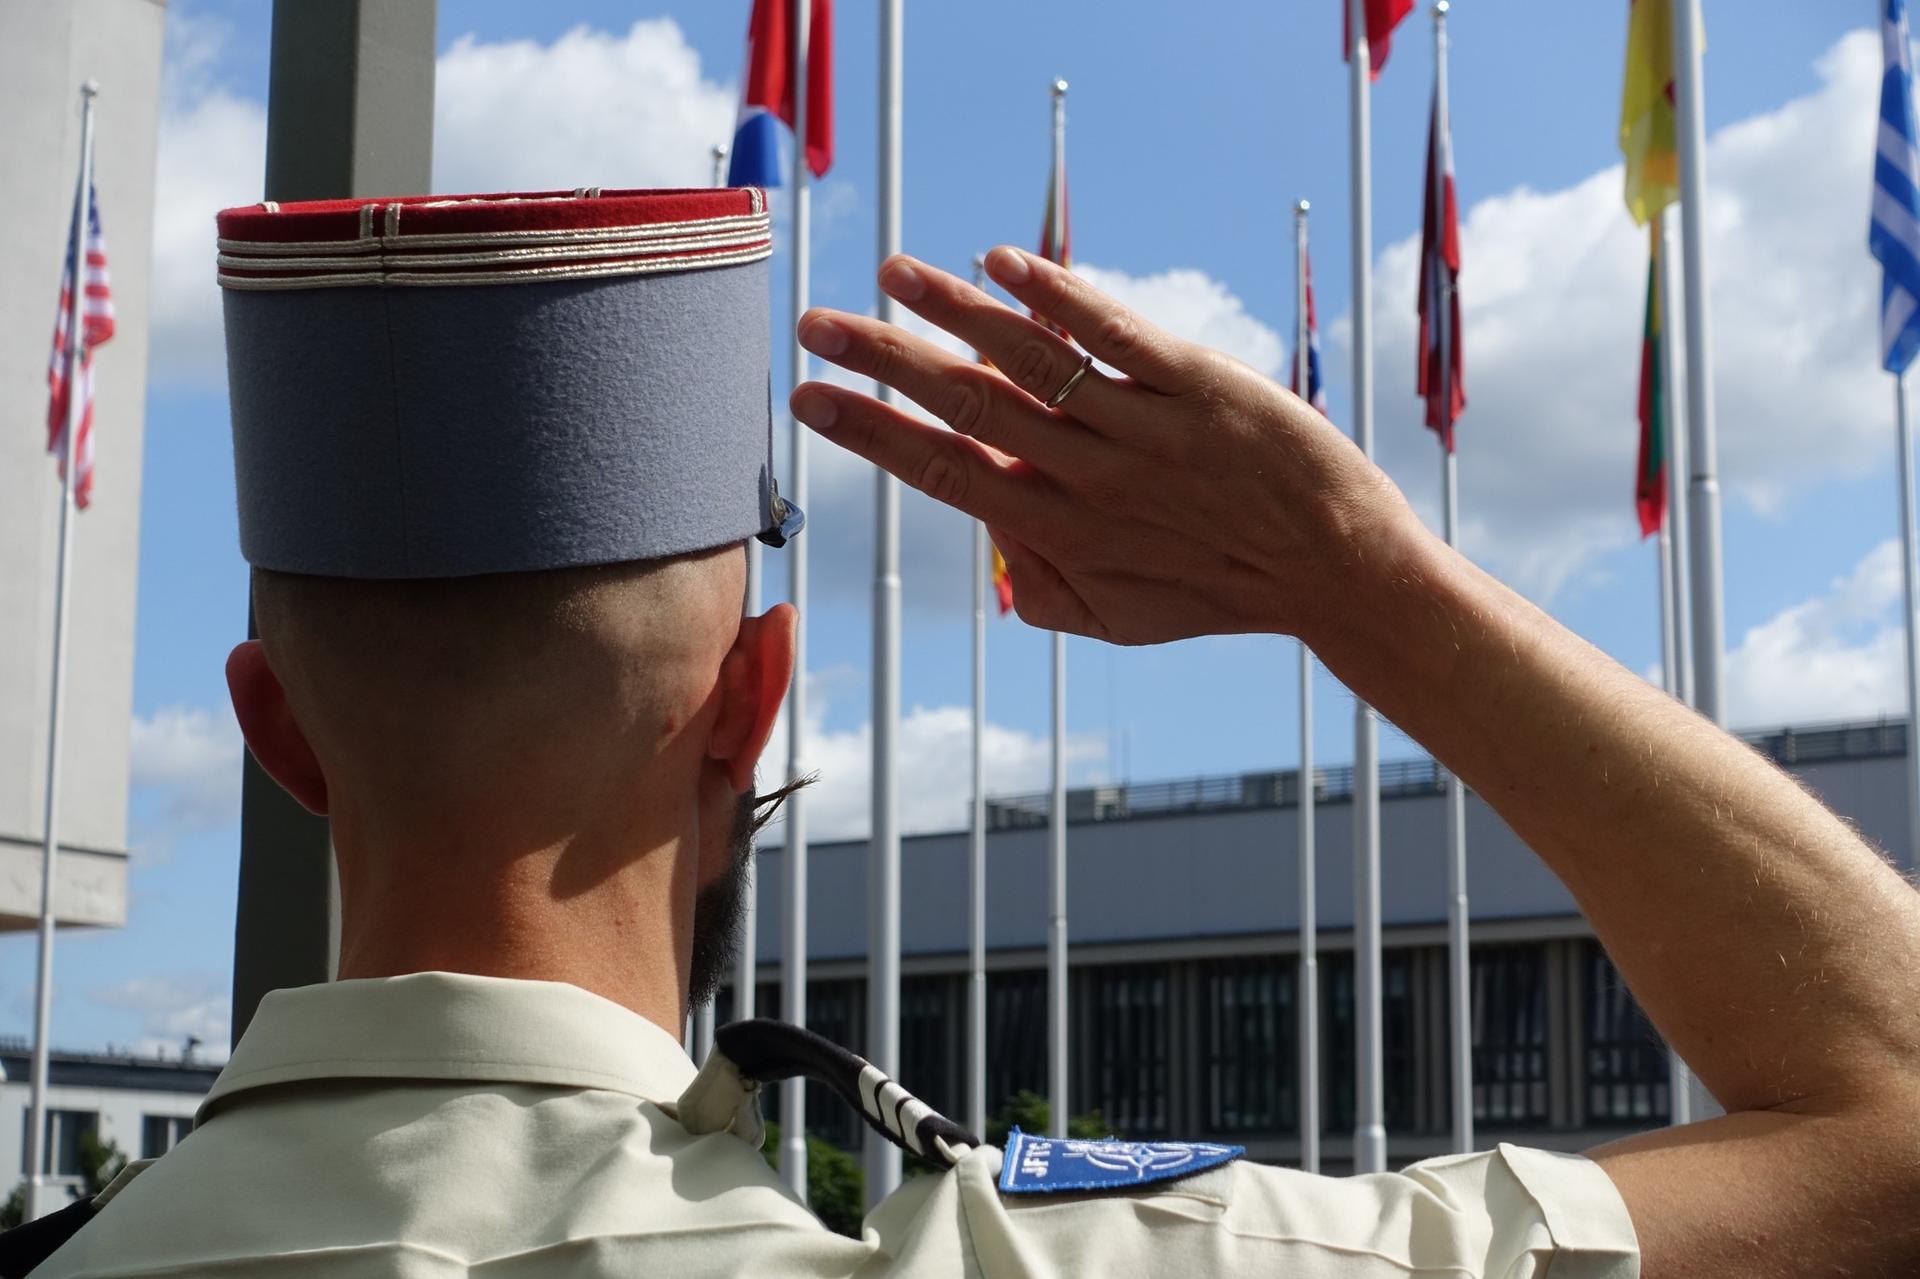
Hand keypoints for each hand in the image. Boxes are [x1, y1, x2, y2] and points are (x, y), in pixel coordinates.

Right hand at [789, 246, 1419, 644]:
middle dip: (883, 364)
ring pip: (1030, 362)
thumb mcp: (1116, 620)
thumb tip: (992, 550)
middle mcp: (1087, 478)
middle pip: (965, 408)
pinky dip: (1059, 299)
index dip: (871, 432)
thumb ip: (1039, 591)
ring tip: (894, 275)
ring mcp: (1141, 430)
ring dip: (954, 315)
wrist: (1337, 571)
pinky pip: (1117, 338)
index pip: (942, 471)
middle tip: (815, 325)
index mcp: (1057, 531)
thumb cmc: (1218, 591)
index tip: (807, 397)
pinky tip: (1004, 264)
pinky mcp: (1199, 386)